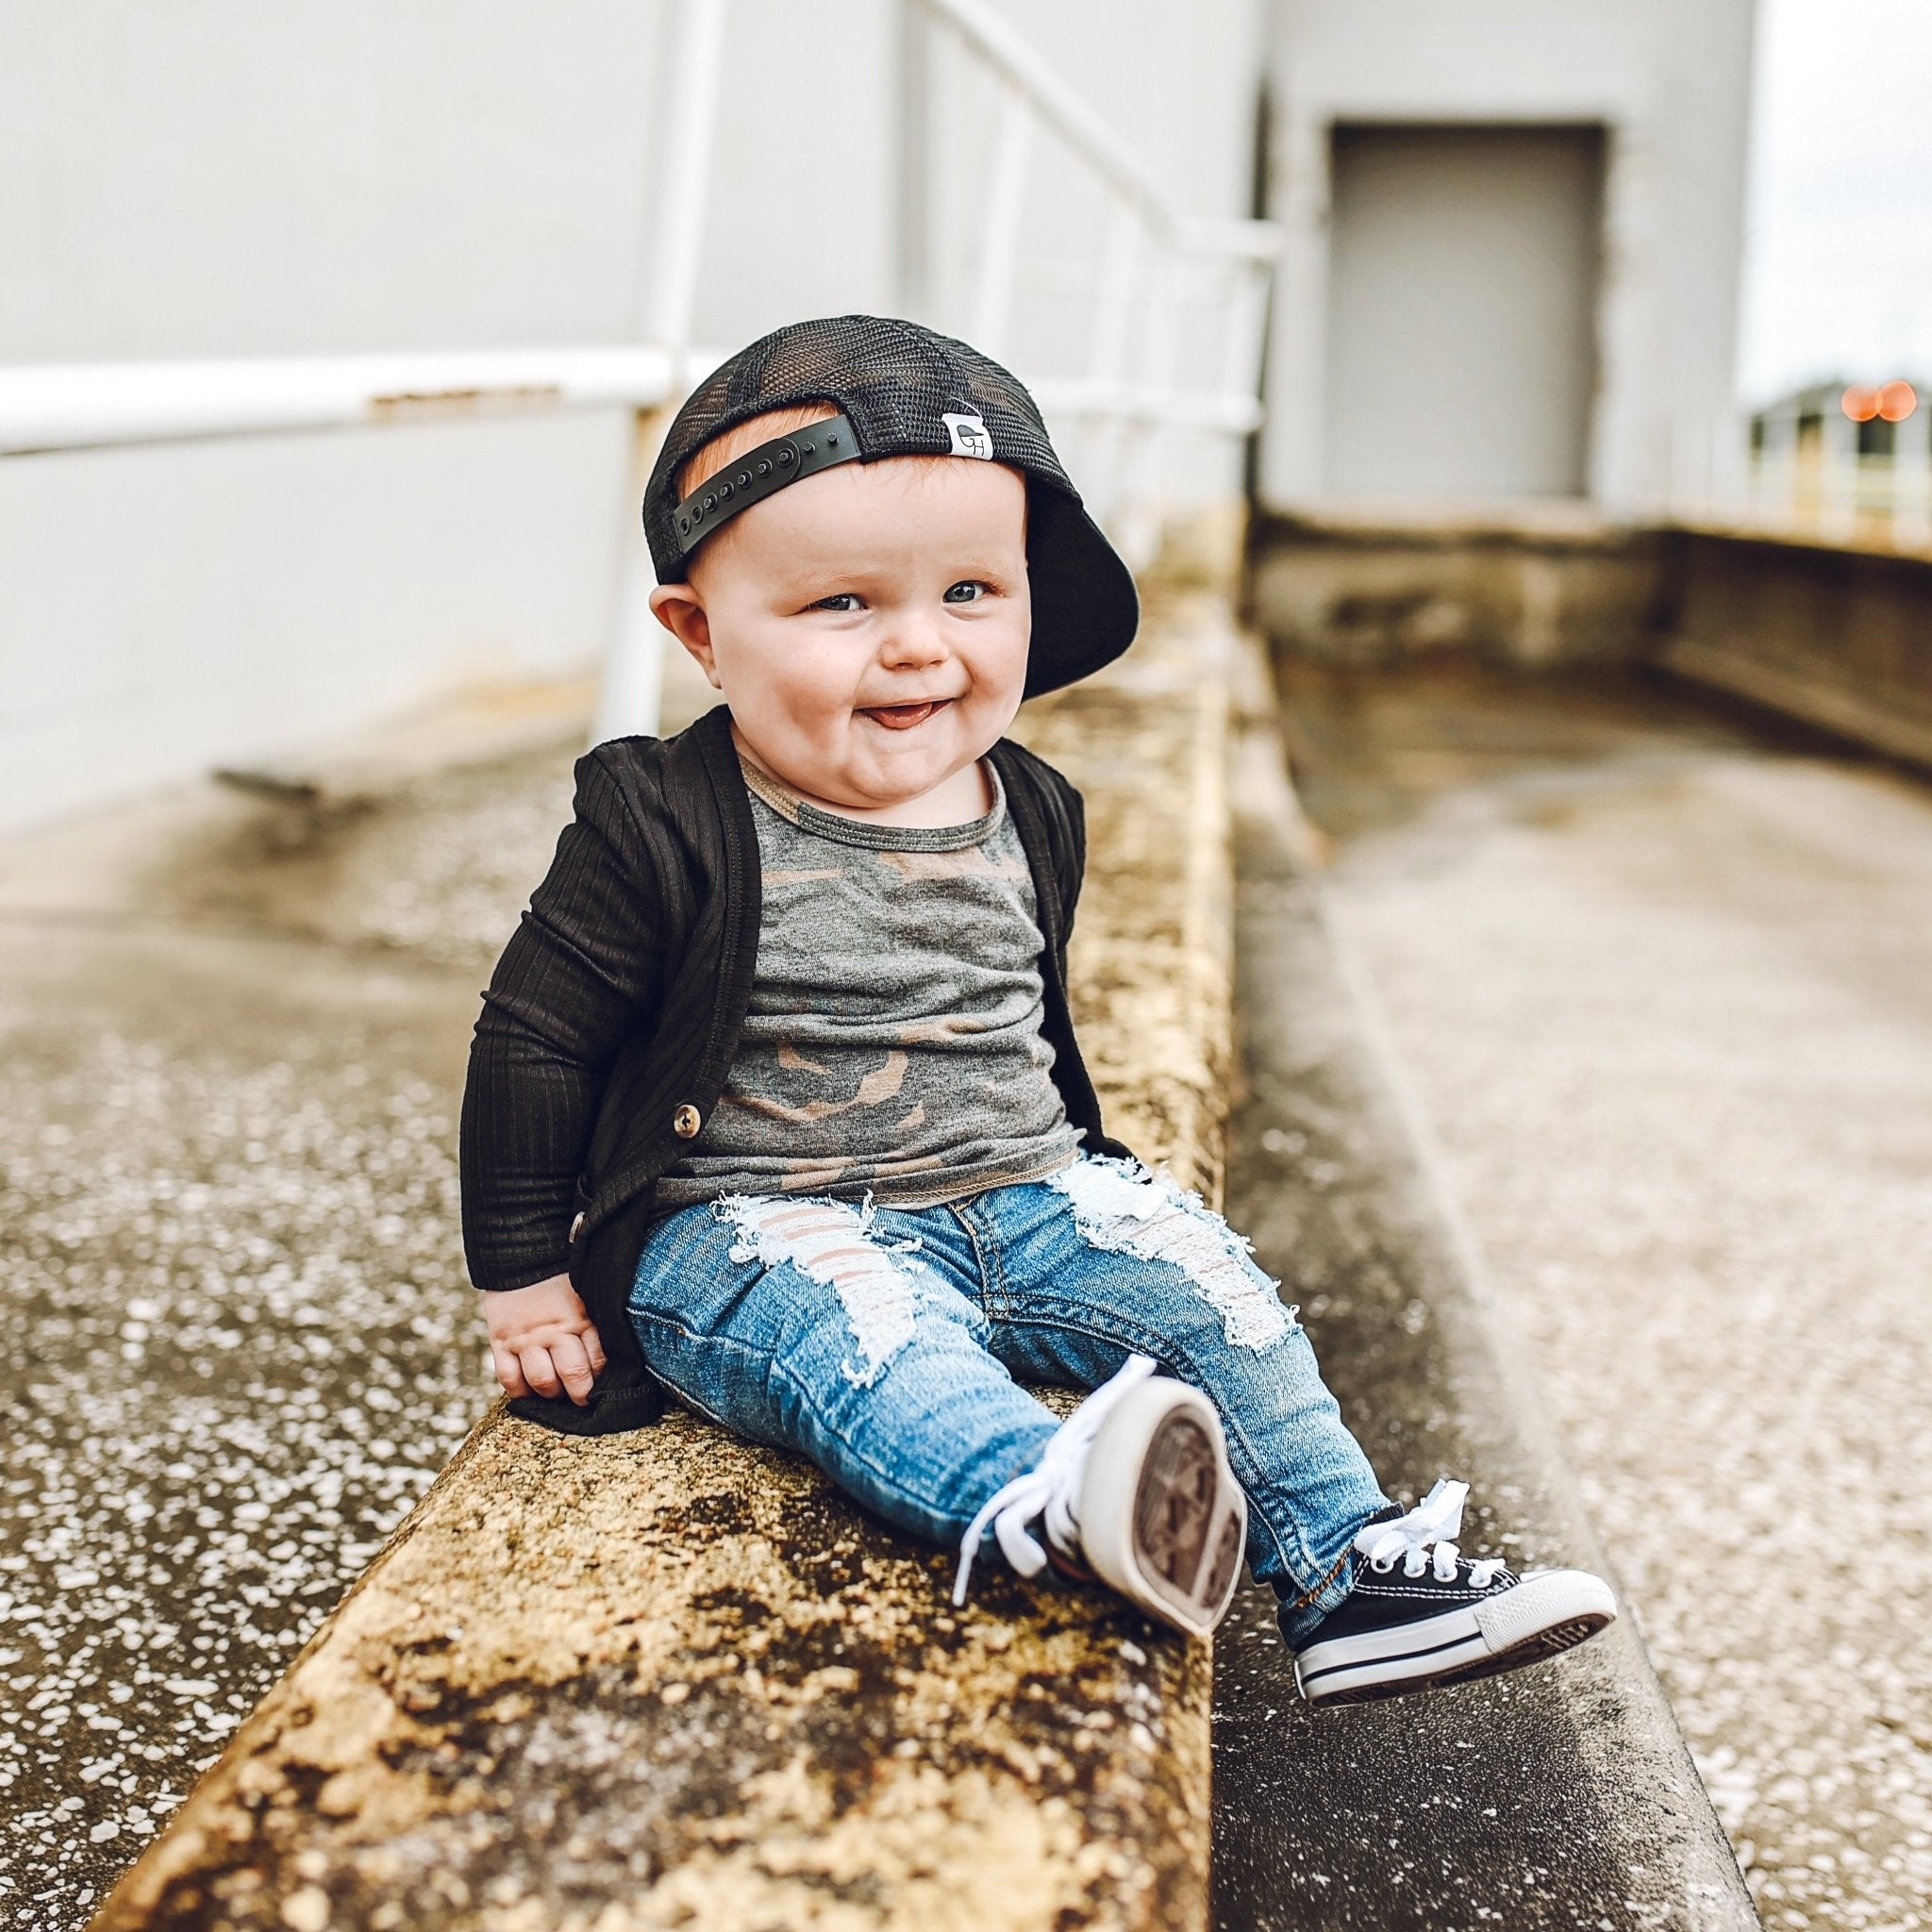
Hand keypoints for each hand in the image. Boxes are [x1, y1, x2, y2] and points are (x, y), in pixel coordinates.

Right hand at [484, 1273, 606, 1406]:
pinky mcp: (500, 1340)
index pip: (598, 1361)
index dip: (601, 1381)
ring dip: (551, 1394)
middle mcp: (554, 1330)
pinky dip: (519, 1392)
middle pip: (572, 1374)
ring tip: (556, 1394)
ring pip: (541, 1380)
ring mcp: (526, 1337)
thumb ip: (595, 1323)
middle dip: (580, 1395)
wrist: (520, 1255)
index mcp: (581, 1317)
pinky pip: (508, 1377)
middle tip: (581, 1399)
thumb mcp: (586, 1295)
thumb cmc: (561, 1279)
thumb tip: (613, 1355)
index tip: (601, 1388)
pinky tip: (528, 1392)